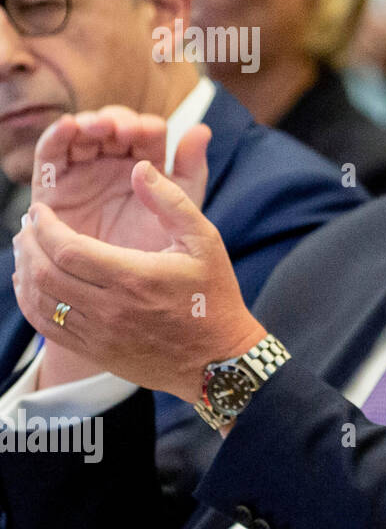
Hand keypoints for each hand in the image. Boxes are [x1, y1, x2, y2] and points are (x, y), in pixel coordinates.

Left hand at [12, 159, 265, 400]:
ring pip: (40, 301)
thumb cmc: (214, 297)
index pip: (66, 249)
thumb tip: (140, 169)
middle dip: (28, 244)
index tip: (40, 211)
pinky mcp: (96, 351)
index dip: (44, 227)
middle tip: (28, 225)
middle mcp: (110, 308)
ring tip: (26, 248)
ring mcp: (99, 334)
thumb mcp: (204, 242)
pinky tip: (31, 284)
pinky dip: (30, 302)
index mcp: (134, 277)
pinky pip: (47, 328)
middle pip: (44, 273)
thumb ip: (171, 202)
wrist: (219, 360)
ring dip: (24, 271)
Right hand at [31, 107, 207, 250]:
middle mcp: (115, 164)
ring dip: (89, 125)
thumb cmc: (162, 251)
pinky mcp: (54, 187)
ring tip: (98, 127)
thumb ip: (191, 170)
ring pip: (82, 137)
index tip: (149, 132)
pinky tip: (68, 127)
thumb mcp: (183, 210)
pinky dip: (57, 136)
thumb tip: (202, 129)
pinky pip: (51, 155)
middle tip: (123, 131)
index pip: (146, 132)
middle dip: (117, 122)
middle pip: (112, 128)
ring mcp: (84, 173)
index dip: (146, 127)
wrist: (131, 292)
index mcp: (149, 165)